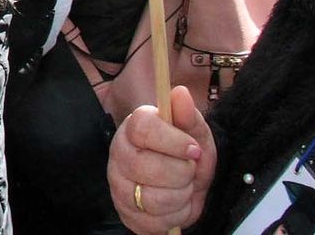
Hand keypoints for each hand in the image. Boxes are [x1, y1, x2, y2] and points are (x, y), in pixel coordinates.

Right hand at [108, 86, 216, 233]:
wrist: (188, 185)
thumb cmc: (187, 155)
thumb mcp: (195, 132)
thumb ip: (187, 114)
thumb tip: (180, 93)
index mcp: (133, 128)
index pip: (142, 129)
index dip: (173, 141)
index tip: (194, 148)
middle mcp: (119, 155)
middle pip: (147, 167)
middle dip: (181, 172)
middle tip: (189, 169)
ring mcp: (119, 185)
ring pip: (152, 198)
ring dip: (180, 196)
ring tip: (183, 187)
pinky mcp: (126, 213)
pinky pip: (153, 222)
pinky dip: (174, 216)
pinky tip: (175, 204)